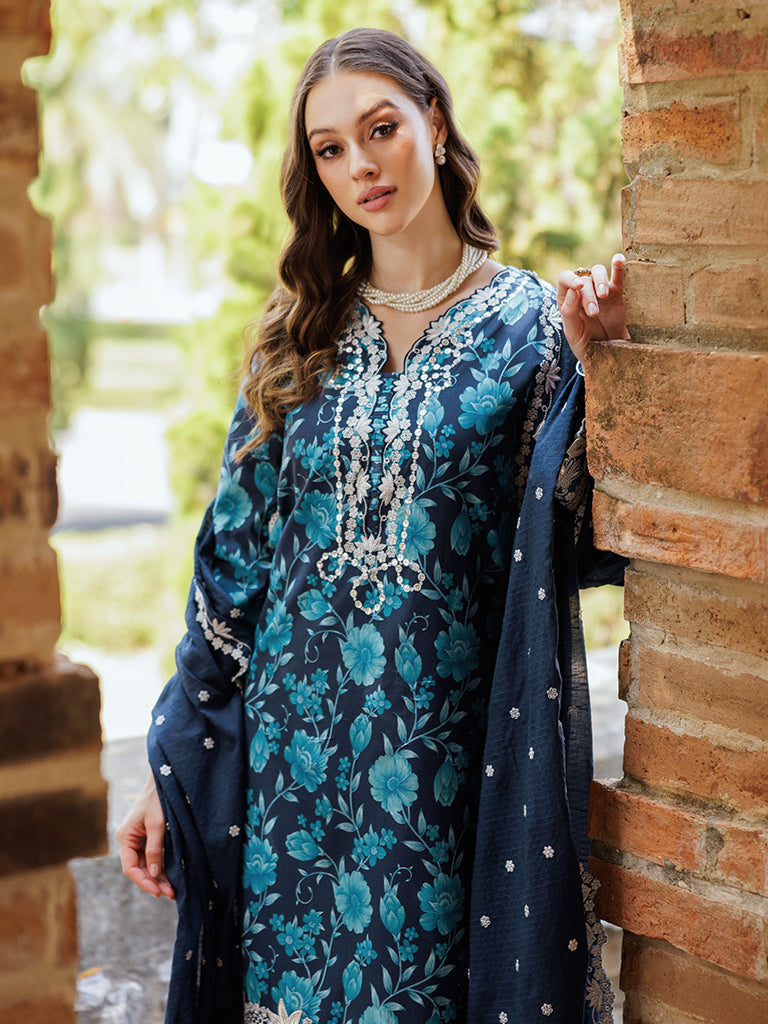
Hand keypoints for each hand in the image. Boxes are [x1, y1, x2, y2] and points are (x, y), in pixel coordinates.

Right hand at [116, 773, 175, 899]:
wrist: (164, 781)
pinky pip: (152, 857)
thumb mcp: (157, 824)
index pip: (130, 867)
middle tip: (170, 894)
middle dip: (153, 882)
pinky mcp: (148, 837)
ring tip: (172, 890)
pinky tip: (171, 876)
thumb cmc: (158, 799)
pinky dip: (161, 867)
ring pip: (146, 864)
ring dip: (158, 877)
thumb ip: (155, 849)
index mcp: (125, 837)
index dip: (144, 882)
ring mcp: (138, 839)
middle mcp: (129, 840)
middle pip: (138, 868)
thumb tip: (155, 874)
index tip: (158, 892)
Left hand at [556, 254, 627, 363]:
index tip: (579, 288)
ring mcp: (600, 291)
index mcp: (567, 299)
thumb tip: (574, 290)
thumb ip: (569, 313)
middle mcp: (583, 291)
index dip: (570, 279)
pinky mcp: (618, 293)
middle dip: (588, 295)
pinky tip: (618, 260)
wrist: (607, 357)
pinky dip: (618, 265)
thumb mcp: (573, 334)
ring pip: (598, 271)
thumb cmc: (586, 347)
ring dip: (601, 281)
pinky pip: (618, 276)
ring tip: (605, 296)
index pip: (565, 279)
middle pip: (584, 279)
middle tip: (594, 313)